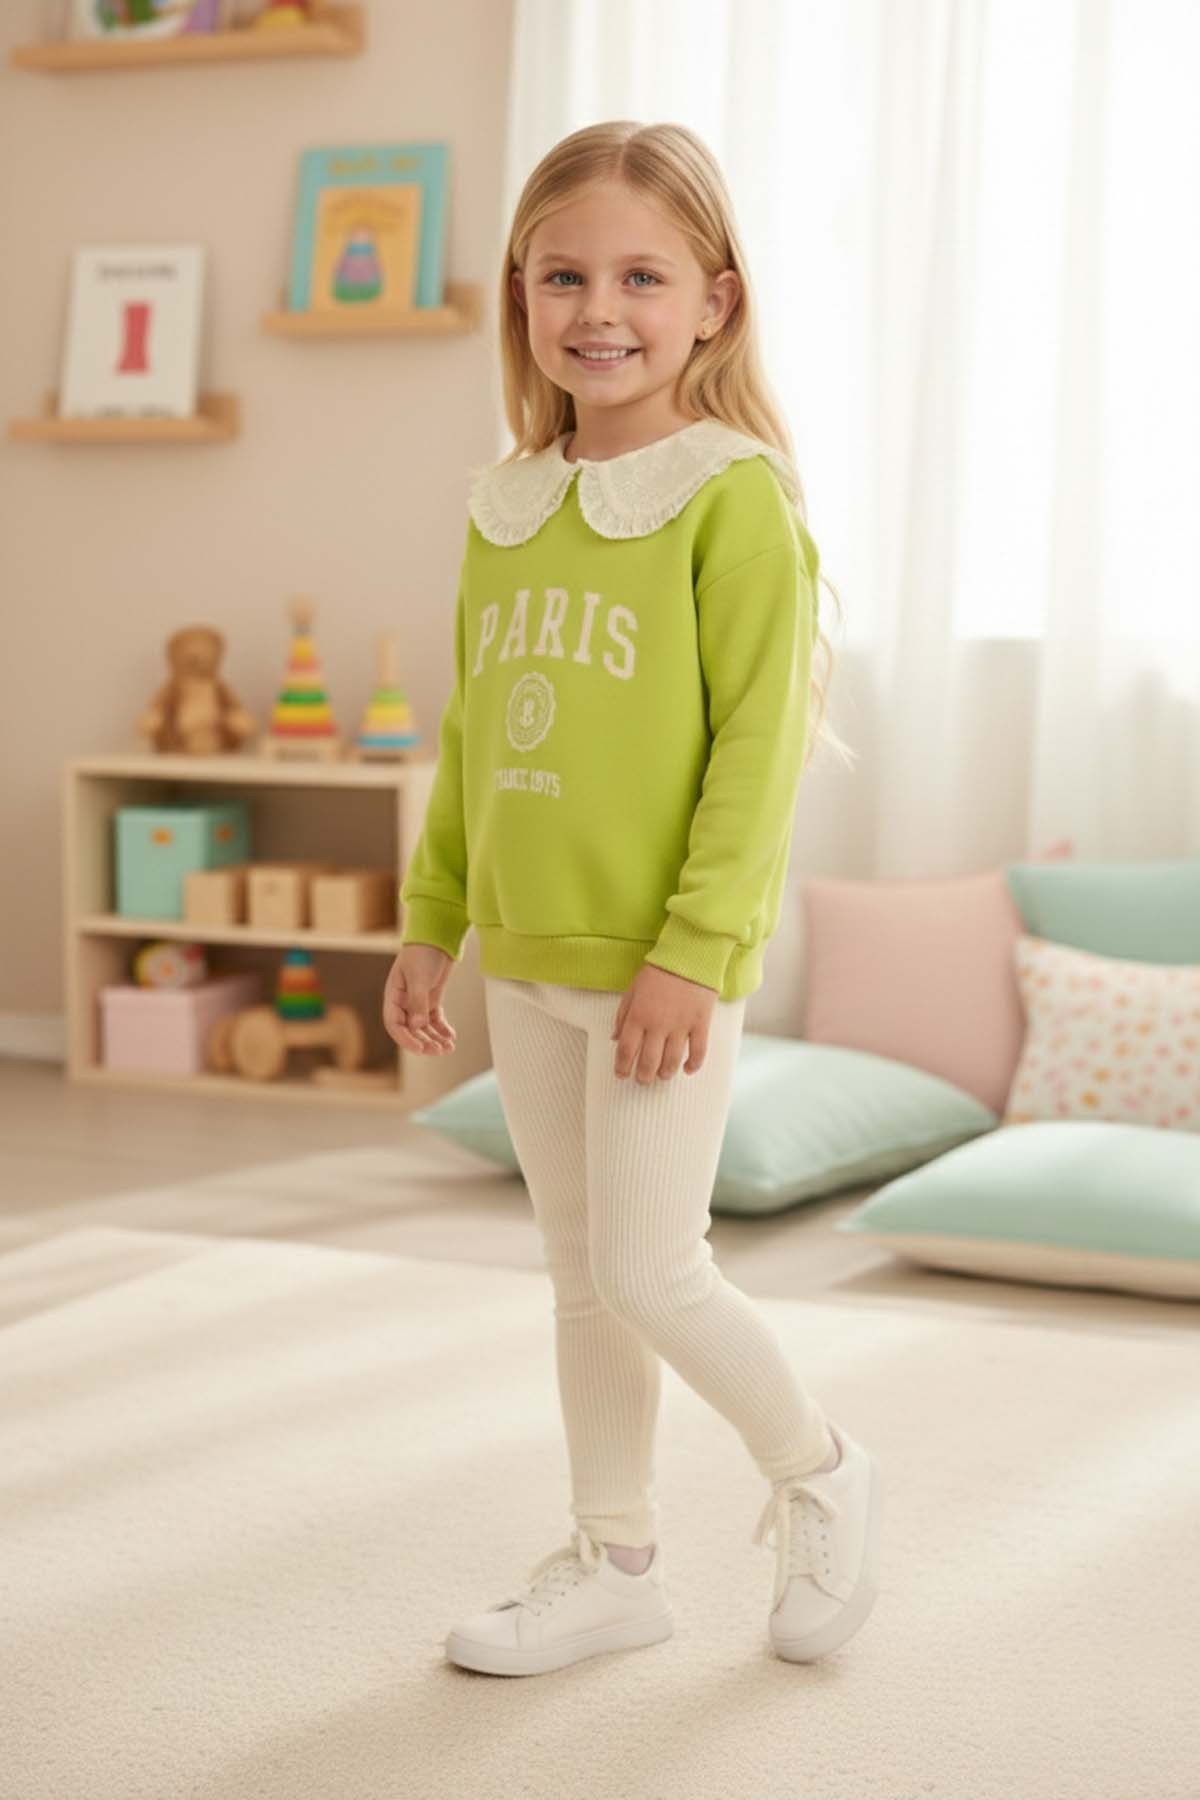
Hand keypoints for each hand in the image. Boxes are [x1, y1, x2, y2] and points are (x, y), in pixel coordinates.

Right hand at [382, 944, 456, 1054]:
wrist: (437, 936)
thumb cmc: (422, 953)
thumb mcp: (419, 977)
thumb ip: (418, 1002)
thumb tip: (417, 1026)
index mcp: (393, 996)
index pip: (395, 1024)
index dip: (406, 1039)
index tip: (421, 1048)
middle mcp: (403, 1002)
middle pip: (411, 1030)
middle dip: (424, 1042)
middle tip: (439, 1050)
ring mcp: (417, 1001)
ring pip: (424, 1027)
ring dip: (435, 1038)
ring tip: (449, 1047)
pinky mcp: (431, 999)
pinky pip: (435, 1019)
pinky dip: (442, 1028)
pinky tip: (451, 1036)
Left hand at [610, 963, 716, 1082]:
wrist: (689, 955)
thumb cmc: (659, 971)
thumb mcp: (633, 989)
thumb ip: (622, 1015)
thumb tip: (615, 1038)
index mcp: (638, 1016)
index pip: (626, 1050)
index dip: (622, 1067)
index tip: (621, 1074)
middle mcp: (658, 1025)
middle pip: (648, 1062)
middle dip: (643, 1076)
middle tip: (642, 1080)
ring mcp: (681, 1026)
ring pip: (672, 1061)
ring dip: (665, 1073)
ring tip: (662, 1076)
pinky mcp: (700, 1024)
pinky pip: (698, 1052)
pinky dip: (693, 1065)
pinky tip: (688, 1069)